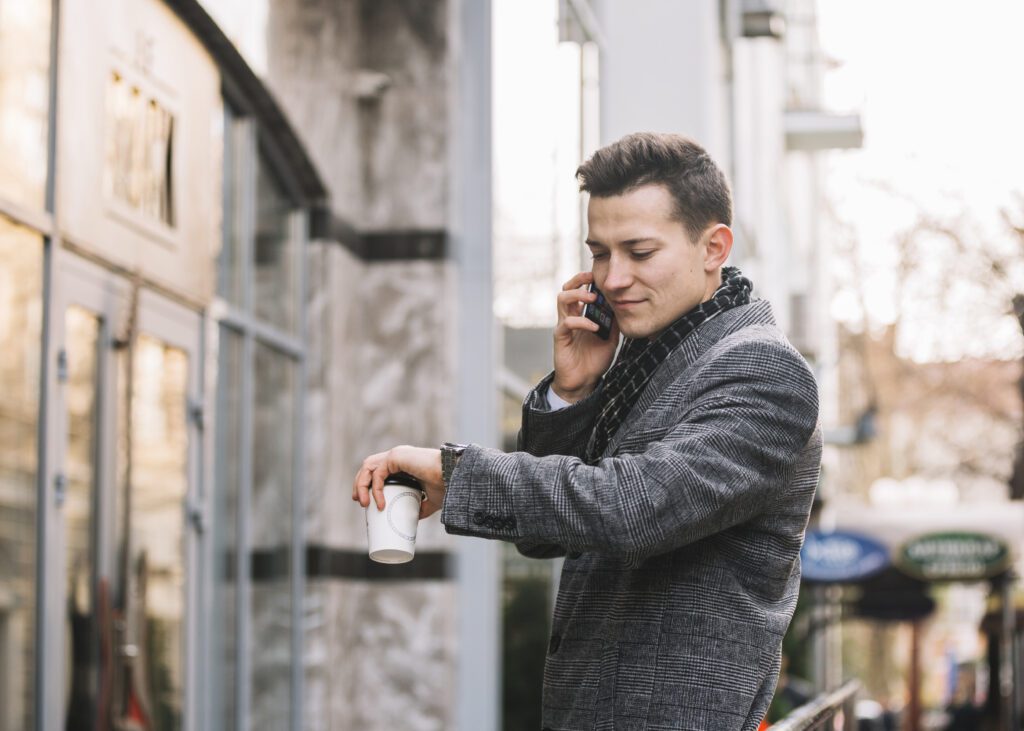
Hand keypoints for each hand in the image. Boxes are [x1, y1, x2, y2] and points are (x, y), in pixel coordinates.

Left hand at [352, 445, 444, 518]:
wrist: (454, 477)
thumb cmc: (446, 485)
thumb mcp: (431, 500)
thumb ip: (421, 506)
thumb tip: (414, 519)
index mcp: (403, 463)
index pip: (377, 469)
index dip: (367, 483)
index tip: (365, 501)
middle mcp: (397, 455)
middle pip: (368, 466)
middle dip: (360, 484)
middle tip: (361, 502)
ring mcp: (396, 454)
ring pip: (368, 467)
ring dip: (361, 485)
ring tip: (364, 504)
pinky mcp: (397, 456)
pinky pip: (378, 473)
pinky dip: (375, 489)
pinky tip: (379, 503)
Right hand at [552, 272, 619, 401]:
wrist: (584, 381)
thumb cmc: (595, 360)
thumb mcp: (611, 337)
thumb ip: (614, 322)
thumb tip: (624, 306)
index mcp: (580, 315)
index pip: (579, 290)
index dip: (586, 280)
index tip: (600, 275)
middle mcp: (570, 317)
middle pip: (566, 289)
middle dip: (578, 280)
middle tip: (592, 278)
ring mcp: (564, 326)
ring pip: (562, 299)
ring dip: (578, 295)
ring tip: (592, 298)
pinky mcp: (560, 338)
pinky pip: (567, 323)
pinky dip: (583, 322)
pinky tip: (596, 328)